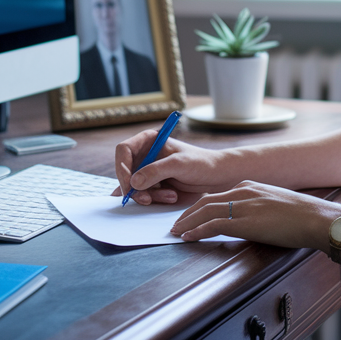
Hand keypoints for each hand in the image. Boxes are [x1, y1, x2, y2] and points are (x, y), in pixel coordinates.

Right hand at [112, 129, 236, 204]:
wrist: (218, 176)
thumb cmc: (202, 163)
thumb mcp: (178, 165)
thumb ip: (155, 171)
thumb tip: (133, 182)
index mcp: (149, 140)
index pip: (124, 151)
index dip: (122, 167)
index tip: (129, 184)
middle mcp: (146, 154)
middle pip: (126, 172)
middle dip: (135, 188)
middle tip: (146, 199)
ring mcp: (149, 170)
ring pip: (134, 187)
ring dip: (150, 195)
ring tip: (171, 195)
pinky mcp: (155, 184)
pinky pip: (144, 194)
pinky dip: (154, 199)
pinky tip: (169, 197)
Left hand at [169, 181, 340, 250]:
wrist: (317, 218)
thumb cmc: (303, 216)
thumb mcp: (276, 204)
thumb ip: (259, 207)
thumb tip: (252, 220)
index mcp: (249, 186)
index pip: (217, 196)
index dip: (200, 207)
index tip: (190, 216)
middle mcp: (242, 192)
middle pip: (205, 201)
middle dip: (187, 214)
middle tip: (175, 224)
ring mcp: (243, 206)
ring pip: (204, 211)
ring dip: (187, 222)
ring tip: (176, 232)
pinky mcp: (244, 222)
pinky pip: (213, 225)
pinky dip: (197, 231)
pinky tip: (188, 237)